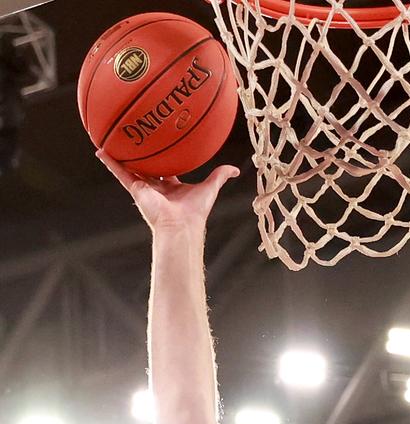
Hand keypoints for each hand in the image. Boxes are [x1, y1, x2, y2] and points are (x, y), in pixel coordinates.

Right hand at [95, 150, 239, 230]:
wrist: (181, 225)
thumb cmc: (195, 212)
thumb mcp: (210, 188)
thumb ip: (220, 177)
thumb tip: (235, 169)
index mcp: (172, 187)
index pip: (166, 170)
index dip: (163, 158)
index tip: (159, 146)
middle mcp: (157, 187)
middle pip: (147, 167)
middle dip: (141, 155)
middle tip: (134, 137)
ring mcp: (145, 188)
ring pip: (130, 167)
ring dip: (120, 155)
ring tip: (110, 139)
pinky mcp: (136, 190)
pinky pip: (120, 173)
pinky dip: (110, 163)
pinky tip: (100, 150)